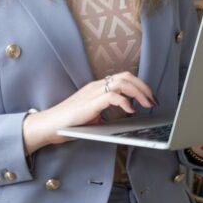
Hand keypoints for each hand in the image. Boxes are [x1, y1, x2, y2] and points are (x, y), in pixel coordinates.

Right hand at [24, 71, 156, 149]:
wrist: (48, 125)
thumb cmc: (69, 123)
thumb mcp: (93, 116)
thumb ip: (107, 112)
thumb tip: (126, 116)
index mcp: (97, 88)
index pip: (124, 78)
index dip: (140, 86)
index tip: (150, 99)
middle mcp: (96, 86)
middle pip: (127, 77)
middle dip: (144, 88)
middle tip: (153, 101)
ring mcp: (93, 93)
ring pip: (122, 82)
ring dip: (139, 93)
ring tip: (147, 104)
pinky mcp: (90, 103)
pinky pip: (112, 96)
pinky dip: (125, 101)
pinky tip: (131, 110)